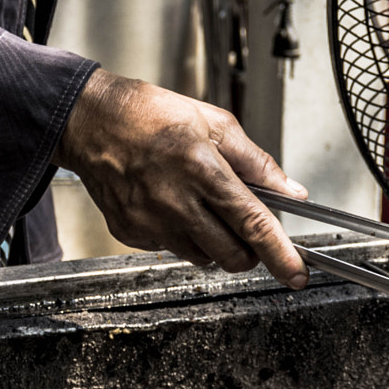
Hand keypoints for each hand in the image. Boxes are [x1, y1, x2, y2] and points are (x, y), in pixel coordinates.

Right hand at [55, 68, 308, 285]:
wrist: (92, 122)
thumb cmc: (150, 115)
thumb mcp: (215, 124)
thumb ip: (257, 162)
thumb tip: (290, 190)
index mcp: (203, 171)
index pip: (253, 224)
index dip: (280, 254)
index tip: (296, 274)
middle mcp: (176, 203)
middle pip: (231, 255)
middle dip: (248, 250)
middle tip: (243, 226)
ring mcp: (151, 223)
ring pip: (202, 257)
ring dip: (213, 242)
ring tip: (200, 204)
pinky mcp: (131, 234)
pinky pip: (170, 249)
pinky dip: (181, 235)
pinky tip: (171, 205)